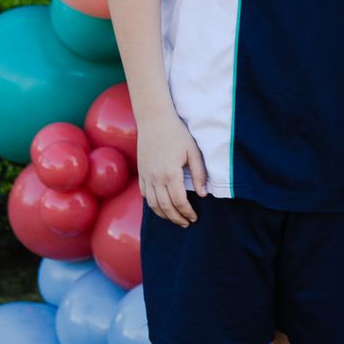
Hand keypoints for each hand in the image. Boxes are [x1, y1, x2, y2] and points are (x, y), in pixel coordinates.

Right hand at [136, 109, 207, 225]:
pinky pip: (145, 194)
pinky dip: (152, 204)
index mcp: (171, 173)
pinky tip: (161, 207)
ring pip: (153, 204)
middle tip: (186, 223)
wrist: (154, 120)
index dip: (187, 212)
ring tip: (174, 219)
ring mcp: (146, 176)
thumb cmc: (177, 133)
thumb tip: (202, 194)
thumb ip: (199, 174)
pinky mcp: (141, 173)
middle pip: (165, 207)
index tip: (194, 218)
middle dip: (176, 218)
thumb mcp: (193, 152)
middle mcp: (156, 178)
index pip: (179, 201)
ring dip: (164, 215)